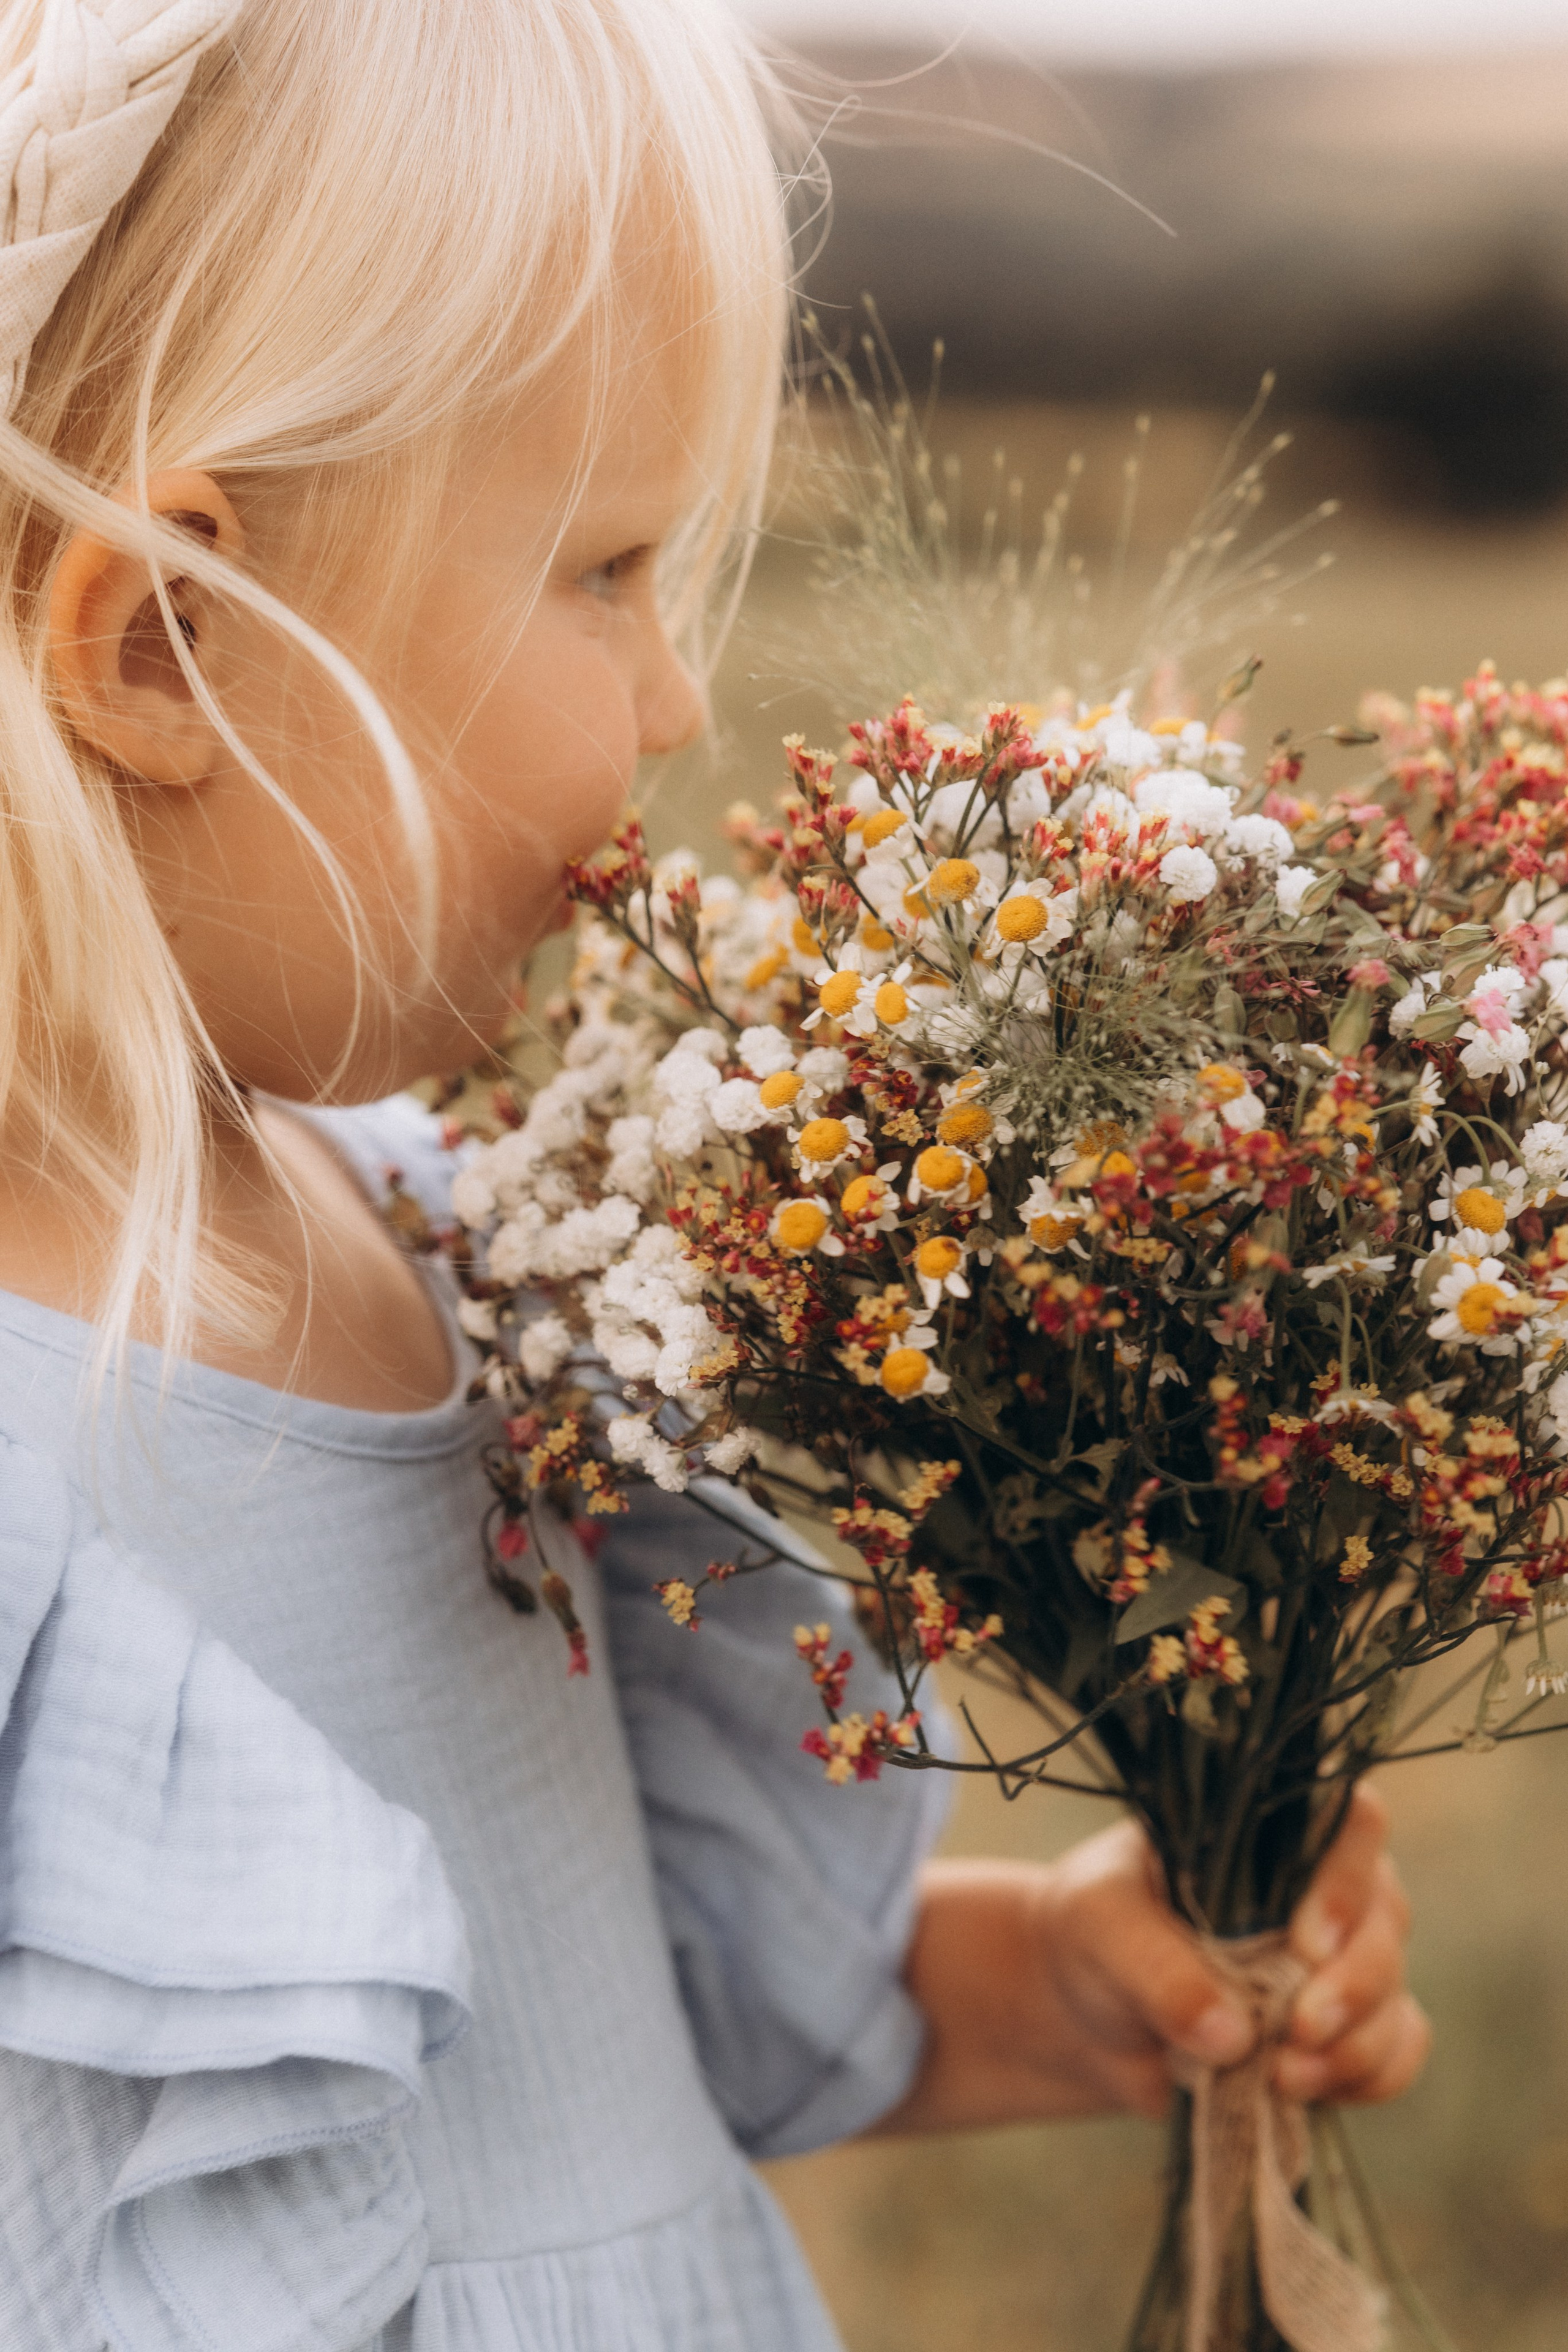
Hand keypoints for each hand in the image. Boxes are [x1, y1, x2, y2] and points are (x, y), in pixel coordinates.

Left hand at [878, 1783, 1429, 2134]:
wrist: (1084, 2011)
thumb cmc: (1092, 1934)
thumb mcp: (1099, 1927)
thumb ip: (1156, 1968)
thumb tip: (1231, 2034)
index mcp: (1269, 1830)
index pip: (1350, 1820)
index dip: (1346, 1881)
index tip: (1307, 1945)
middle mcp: (1320, 1885)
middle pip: (1386, 1918)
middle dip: (1356, 1984)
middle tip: (1298, 2029)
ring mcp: (1339, 1960)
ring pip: (1394, 1993)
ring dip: (1357, 2045)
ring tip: (1281, 2077)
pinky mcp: (1339, 2030)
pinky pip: (1395, 2050)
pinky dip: (1366, 2077)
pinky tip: (1302, 2091)